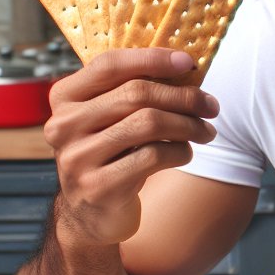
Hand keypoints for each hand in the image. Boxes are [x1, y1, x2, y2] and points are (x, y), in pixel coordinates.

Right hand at [44, 49, 217, 245]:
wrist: (92, 215)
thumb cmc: (113, 153)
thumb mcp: (113, 118)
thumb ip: (135, 90)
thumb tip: (186, 65)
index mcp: (64, 97)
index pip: (110, 64)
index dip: (153, 58)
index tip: (189, 62)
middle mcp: (63, 125)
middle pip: (137, 93)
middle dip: (184, 97)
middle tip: (211, 106)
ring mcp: (77, 157)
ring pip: (149, 123)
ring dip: (188, 125)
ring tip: (207, 132)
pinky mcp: (98, 186)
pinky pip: (154, 156)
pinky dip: (180, 151)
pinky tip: (185, 153)